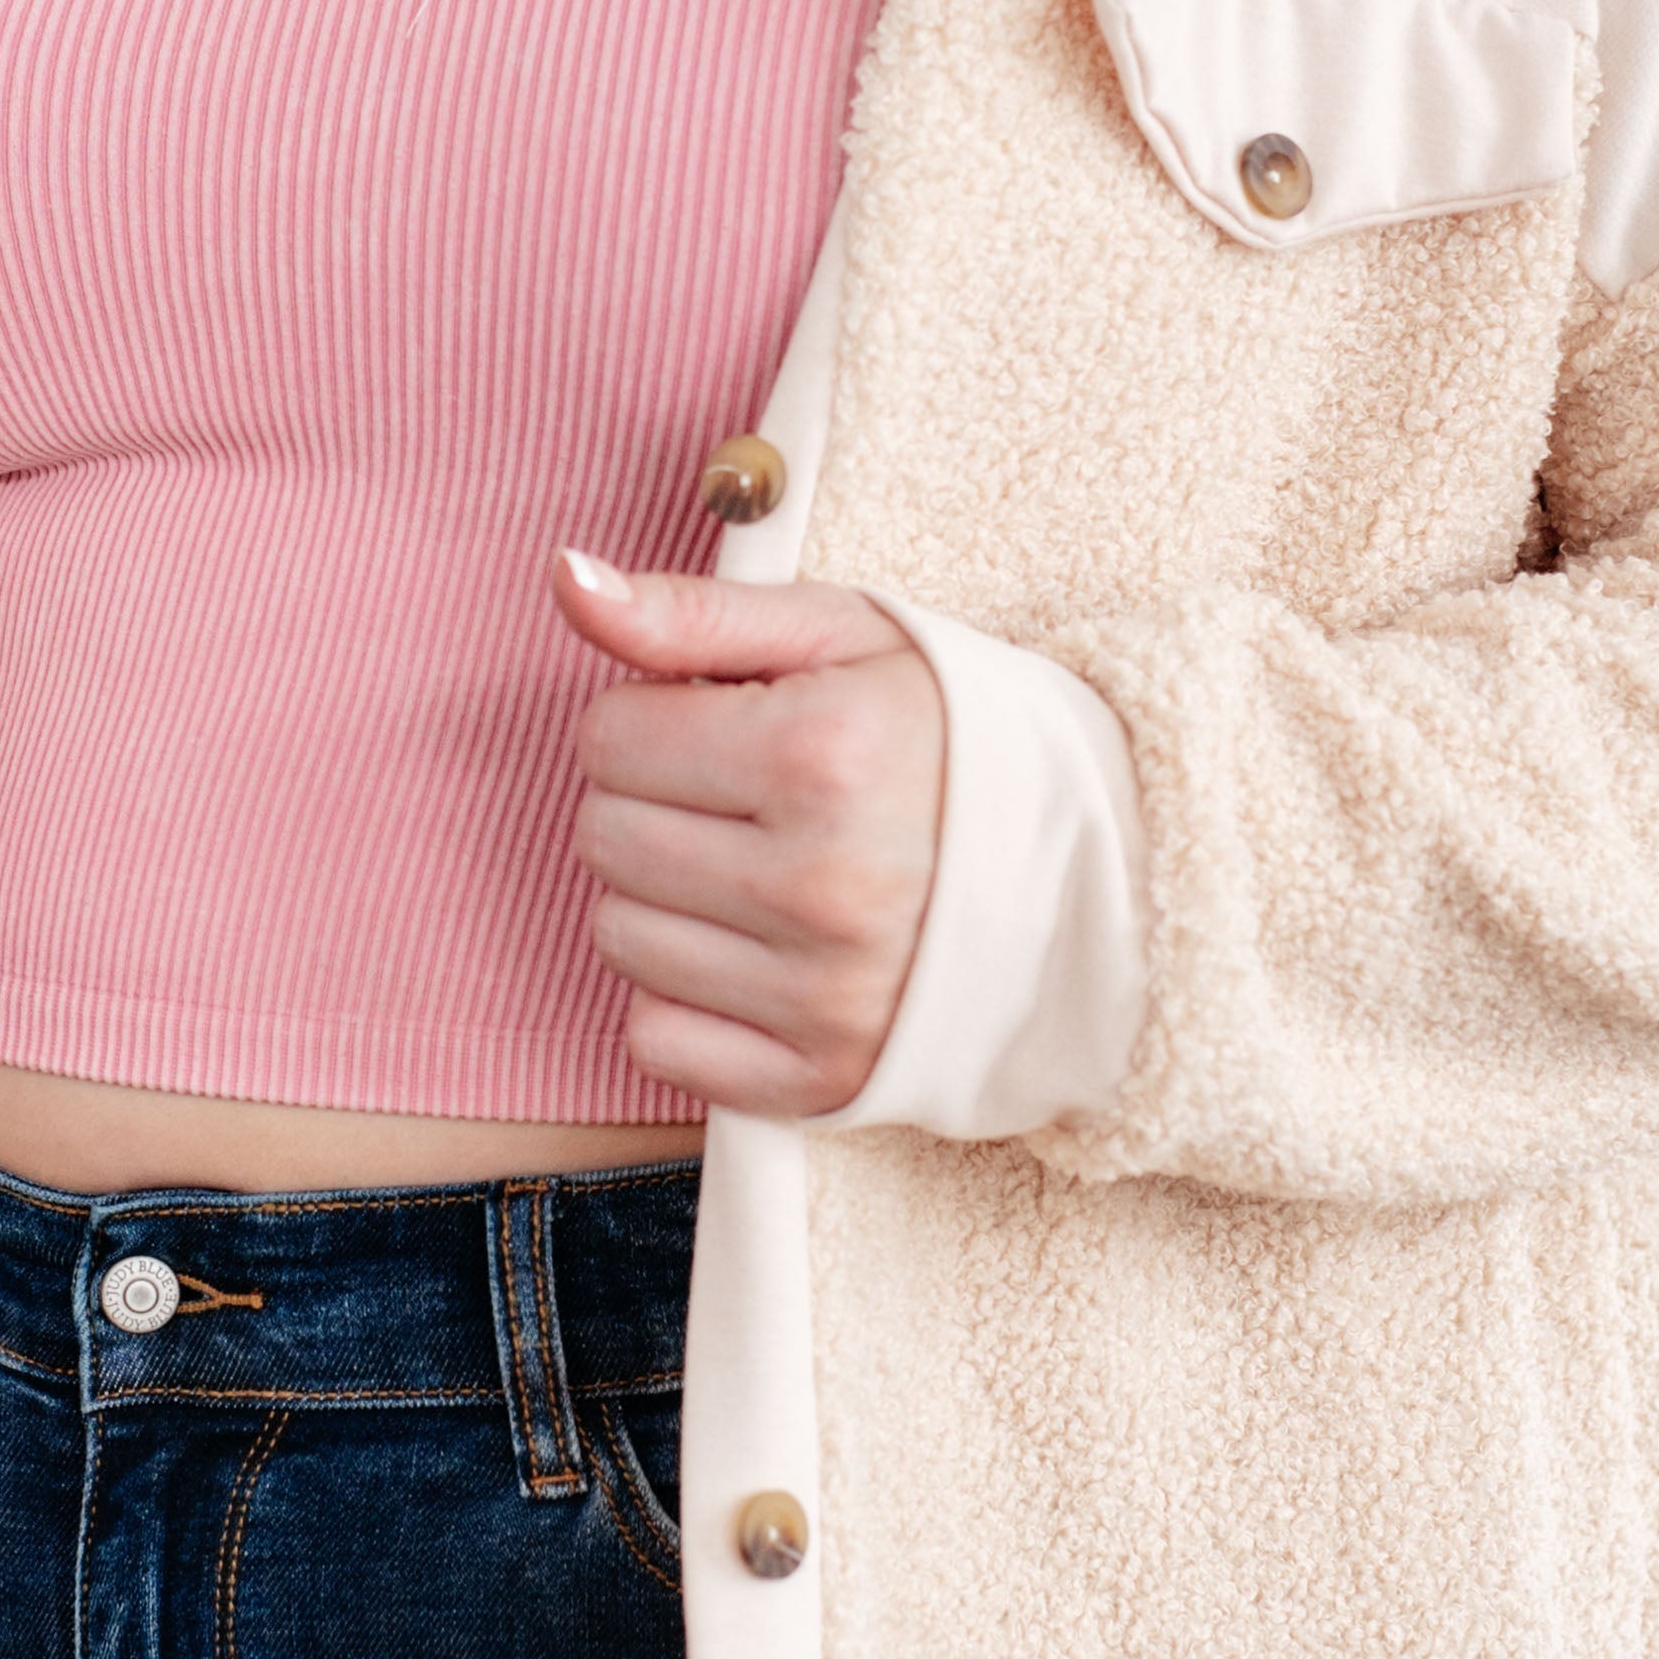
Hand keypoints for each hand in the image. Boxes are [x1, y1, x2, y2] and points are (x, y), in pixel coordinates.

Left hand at [555, 546, 944, 1119]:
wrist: (1092, 874)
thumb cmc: (952, 739)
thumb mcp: (842, 638)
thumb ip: (693, 612)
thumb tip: (566, 579)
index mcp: (823, 756)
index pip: (609, 737)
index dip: (655, 718)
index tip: (726, 724)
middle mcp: (820, 884)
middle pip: (603, 837)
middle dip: (652, 801)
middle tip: (742, 795)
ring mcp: (822, 994)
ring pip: (619, 938)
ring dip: (663, 897)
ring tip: (756, 867)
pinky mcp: (819, 1078)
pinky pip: (656, 1039)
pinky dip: (685, 996)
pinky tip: (757, 951)